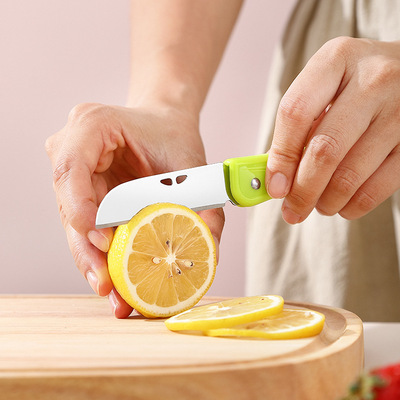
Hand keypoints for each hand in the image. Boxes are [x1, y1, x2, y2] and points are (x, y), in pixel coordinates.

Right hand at [45, 103, 224, 316]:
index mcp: (91, 124)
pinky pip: (87, 227)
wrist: (164, 126)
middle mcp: (72, 148)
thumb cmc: (174, 138)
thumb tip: (210, 250)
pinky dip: (102, 254)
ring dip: (94, 260)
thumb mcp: (192, 165)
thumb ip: (204, 205)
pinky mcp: (82, 194)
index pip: (71, 169)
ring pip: (74, 224)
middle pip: (68, 205)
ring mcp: (74, 173)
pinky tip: (118, 282)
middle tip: (108, 286)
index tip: (104, 242)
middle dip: (87, 249)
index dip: (81, 208)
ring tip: (115, 295)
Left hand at [266, 37, 399, 223]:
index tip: (274, 187)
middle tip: (293, 210)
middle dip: (303, 190)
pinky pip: (381, 184)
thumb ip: (298, 125)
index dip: (281, 157)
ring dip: (327, 200)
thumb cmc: (354, 84)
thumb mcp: (325, 86)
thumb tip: (273, 177)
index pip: (295, 113)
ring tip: (318, 206)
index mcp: (335, 60)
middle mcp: (372, 79)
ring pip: (351, 172)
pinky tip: (343, 205)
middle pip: (324, 149)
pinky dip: (355, 204)